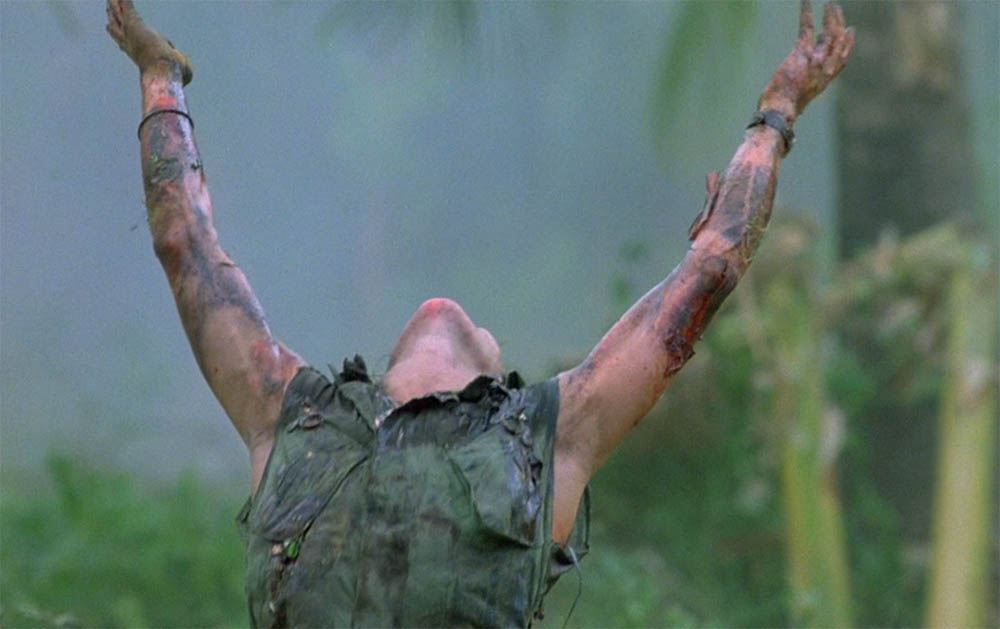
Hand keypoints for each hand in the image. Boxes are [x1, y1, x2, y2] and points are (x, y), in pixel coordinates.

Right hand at [106, 0, 192, 84]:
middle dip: (112, 17)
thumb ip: (179, 63)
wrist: (164, 71)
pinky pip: (126, 6)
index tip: (113, 31)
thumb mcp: (177, 67)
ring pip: (117, 14)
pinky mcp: (134, 23)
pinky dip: (124, 0)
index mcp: (138, 55)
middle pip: (116, 27)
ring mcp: (130, 32)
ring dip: (115, 4)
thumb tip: (186, 67)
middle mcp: (130, 44)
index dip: (120, 36)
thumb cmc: (172, 74)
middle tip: (108, 8)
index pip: (125, 43)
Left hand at [758, 0, 853, 121]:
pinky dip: (807, 13)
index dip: (848, 43)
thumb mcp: (800, 98)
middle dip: (839, 23)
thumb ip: (804, 86)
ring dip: (829, 16)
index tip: (850, 31)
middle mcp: (825, 68)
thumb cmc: (784, 108)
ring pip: (829, 32)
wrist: (781, 110)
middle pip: (839, 41)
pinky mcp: (802, 53)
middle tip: (836, 10)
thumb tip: (798, 85)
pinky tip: (805, 2)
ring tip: (829, 4)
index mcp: (825, 79)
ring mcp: (816, 60)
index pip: (842, 58)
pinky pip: (807, 28)